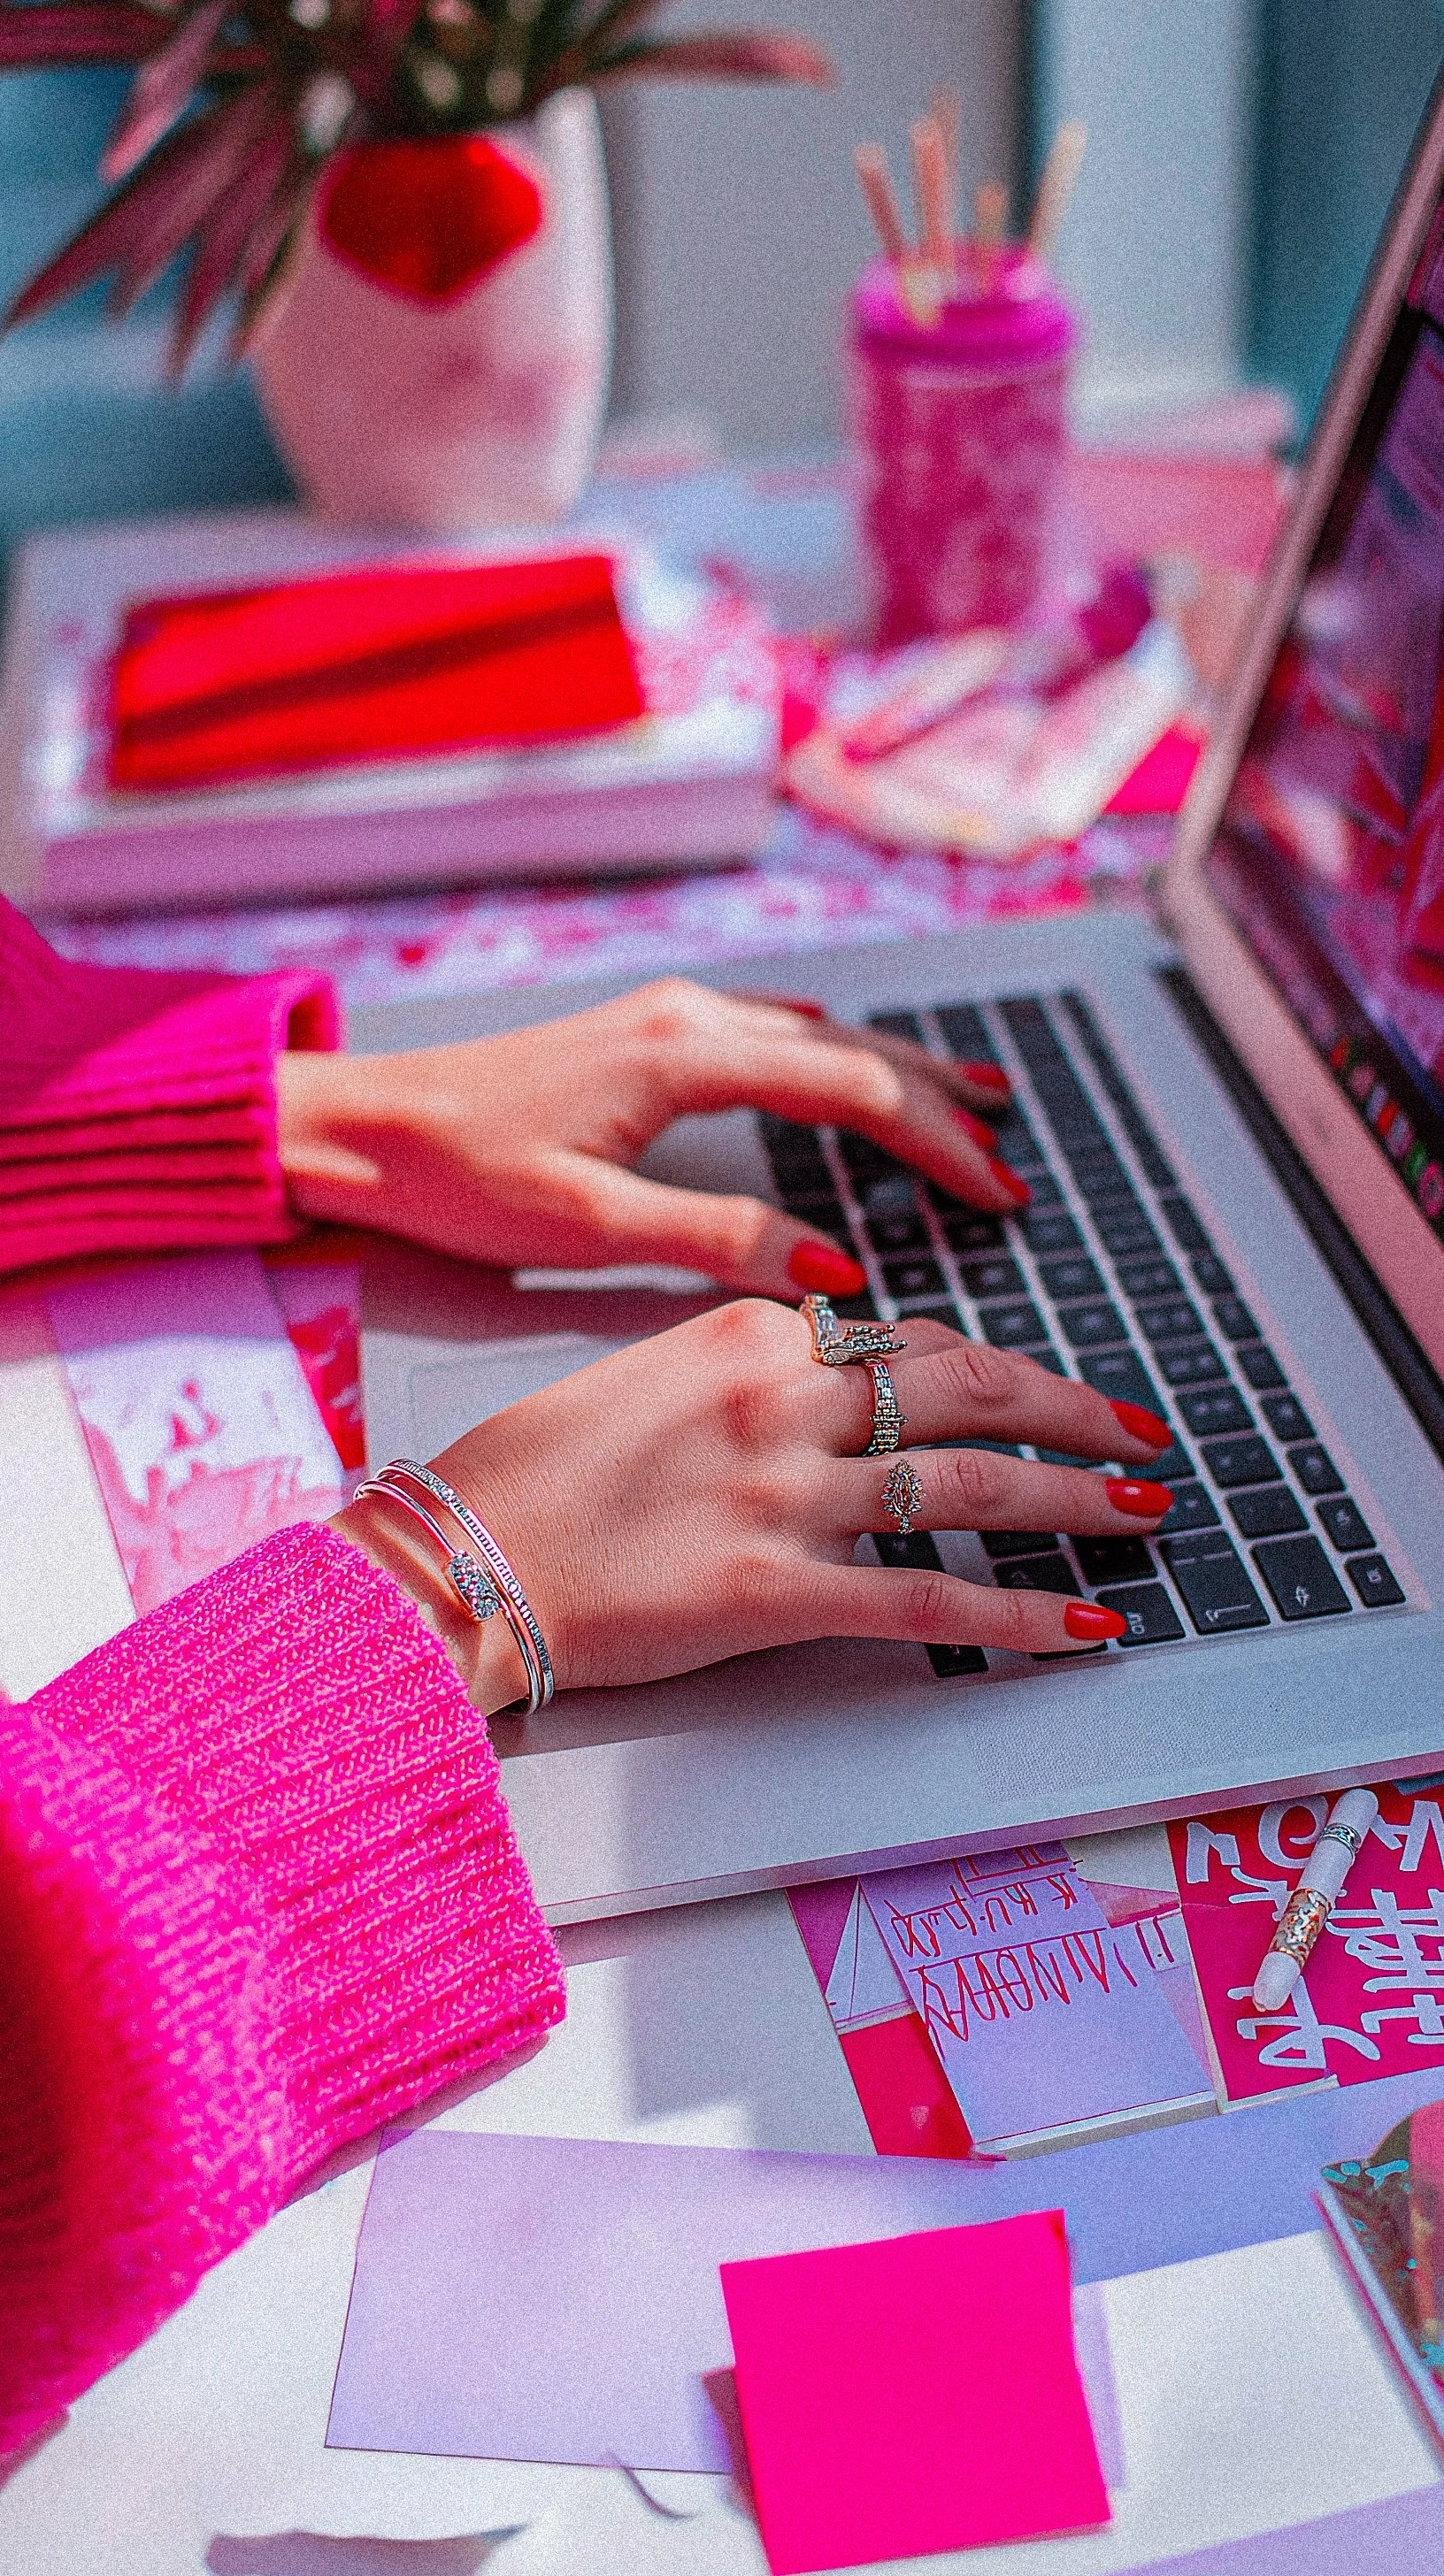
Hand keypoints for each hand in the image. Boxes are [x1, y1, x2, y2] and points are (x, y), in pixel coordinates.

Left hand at [276, 977, 1023, 1298]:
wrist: (360, 1124)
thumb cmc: (456, 1177)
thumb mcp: (586, 1228)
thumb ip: (716, 1242)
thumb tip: (837, 1266)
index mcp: (682, 1058)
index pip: (848, 1090)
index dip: (935, 1141)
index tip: (997, 1191)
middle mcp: (687, 1018)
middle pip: (849, 1051)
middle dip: (939, 1106)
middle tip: (1010, 1159)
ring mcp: (667, 1016)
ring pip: (816, 1035)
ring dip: (898, 1071)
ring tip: (976, 1102)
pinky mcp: (645, 1032)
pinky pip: (772, 1032)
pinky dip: (836, 1058)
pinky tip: (857, 1068)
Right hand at [334, 1305, 1174, 1703]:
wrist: (453, 1555)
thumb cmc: (526, 1471)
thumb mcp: (643, 1374)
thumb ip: (745, 1372)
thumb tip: (827, 1385)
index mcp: (750, 1332)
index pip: (909, 1336)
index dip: (994, 1367)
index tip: (1041, 1387)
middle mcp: (783, 1398)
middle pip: (970, 1386)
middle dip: (1072, 1405)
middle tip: (1138, 1430)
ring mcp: (785, 1494)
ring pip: (972, 1486)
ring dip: (1076, 1498)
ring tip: (1144, 1510)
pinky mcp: (777, 1591)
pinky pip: (929, 1603)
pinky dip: (1022, 1616)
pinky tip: (1085, 1626)